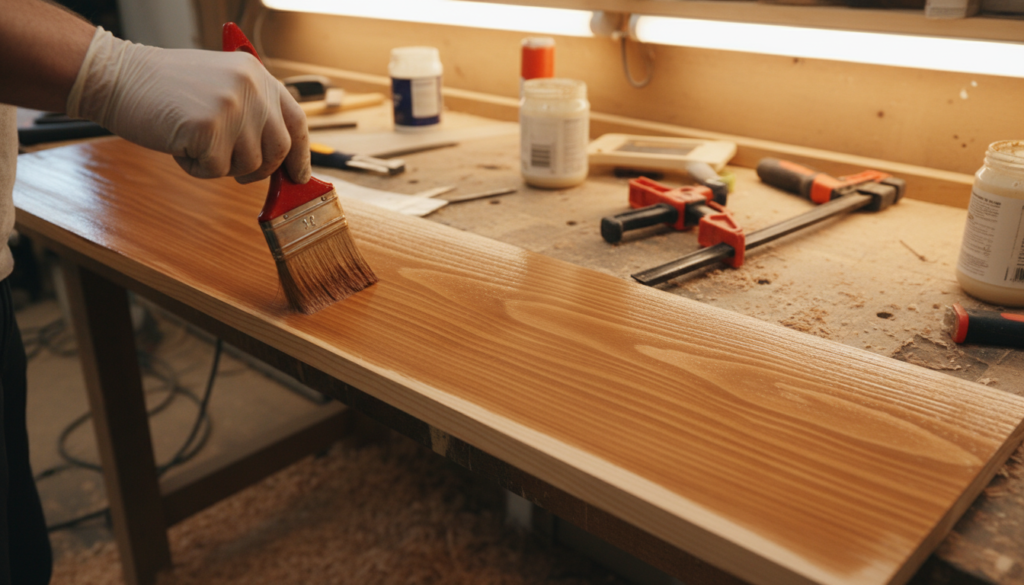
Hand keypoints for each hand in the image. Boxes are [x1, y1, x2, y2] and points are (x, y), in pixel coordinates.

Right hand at [67, 28, 310, 183]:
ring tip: (193, 138)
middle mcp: (252, 87)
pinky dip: (196, 167)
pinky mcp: (210, 128)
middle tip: (232, 167)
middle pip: (278, 150)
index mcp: (258, 75)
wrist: (117, 76)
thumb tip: (281, 155)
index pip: (296, 121)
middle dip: (258, 168)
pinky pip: (216, 170)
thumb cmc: (165, 87)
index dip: (301, 154)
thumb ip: (252, 110)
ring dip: (219, 165)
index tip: (298, 175)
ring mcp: (233, 107)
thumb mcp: (221, 84)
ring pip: (247, 164)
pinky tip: (178, 142)